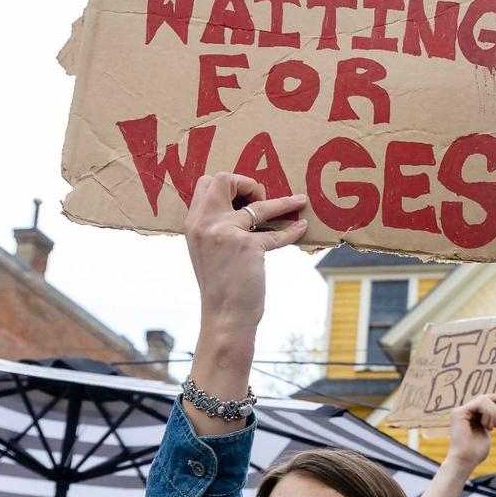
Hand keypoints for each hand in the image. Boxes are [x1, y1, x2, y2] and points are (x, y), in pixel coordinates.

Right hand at [184, 173, 307, 334]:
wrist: (224, 317)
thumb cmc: (221, 288)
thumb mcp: (207, 252)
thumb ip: (215, 229)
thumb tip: (241, 210)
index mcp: (193, 224)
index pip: (207, 184)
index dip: (229, 185)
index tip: (244, 200)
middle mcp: (205, 224)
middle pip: (223, 179)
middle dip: (247, 183)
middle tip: (260, 200)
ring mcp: (225, 233)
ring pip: (259, 204)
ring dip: (282, 202)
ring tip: (299, 200)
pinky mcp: (247, 247)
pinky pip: (276, 232)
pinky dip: (292, 230)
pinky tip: (302, 227)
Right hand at [443, 394, 495, 473]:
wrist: (465, 460)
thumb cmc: (476, 452)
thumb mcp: (487, 431)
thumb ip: (491, 420)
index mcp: (468, 416)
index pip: (483, 401)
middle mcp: (463, 412)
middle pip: (484, 398)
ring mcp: (460, 411)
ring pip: (484, 400)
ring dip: (493, 413)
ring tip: (493, 428)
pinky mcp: (459, 412)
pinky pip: (480, 403)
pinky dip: (488, 413)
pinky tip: (487, 426)